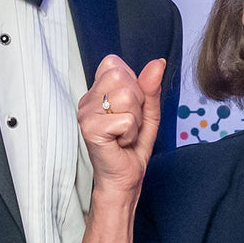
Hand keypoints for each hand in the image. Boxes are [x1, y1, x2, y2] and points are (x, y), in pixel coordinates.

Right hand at [79, 56, 166, 196]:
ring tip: (125, 133)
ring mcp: (86, 113)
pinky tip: (121, 142)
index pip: (114, 63)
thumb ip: (151, 87)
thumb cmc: (131, 147)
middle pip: (122, 78)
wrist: (124, 178)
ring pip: (127, 97)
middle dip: (136, 103)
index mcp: (97, 91)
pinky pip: (126, 120)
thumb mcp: (147, 112)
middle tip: (128, 123)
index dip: (131, 84)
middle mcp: (87, 99)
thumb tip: (157, 63)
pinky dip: (131, 134)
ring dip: (135, 120)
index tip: (128, 108)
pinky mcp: (90, 128)